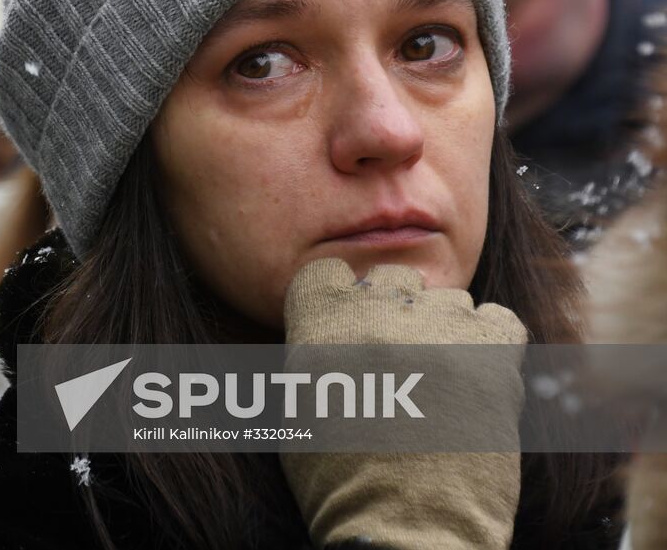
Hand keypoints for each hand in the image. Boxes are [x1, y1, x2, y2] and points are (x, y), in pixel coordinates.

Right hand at [280, 258, 525, 549]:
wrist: (405, 528)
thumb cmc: (341, 481)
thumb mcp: (299, 409)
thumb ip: (313, 354)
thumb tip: (330, 334)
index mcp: (321, 323)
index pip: (326, 273)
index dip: (337, 300)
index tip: (348, 328)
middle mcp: (378, 311)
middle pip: (390, 278)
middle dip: (394, 310)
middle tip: (399, 357)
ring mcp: (438, 327)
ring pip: (447, 298)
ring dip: (443, 327)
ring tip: (442, 378)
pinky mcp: (491, 354)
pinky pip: (498, 318)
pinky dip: (491, 340)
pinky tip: (478, 375)